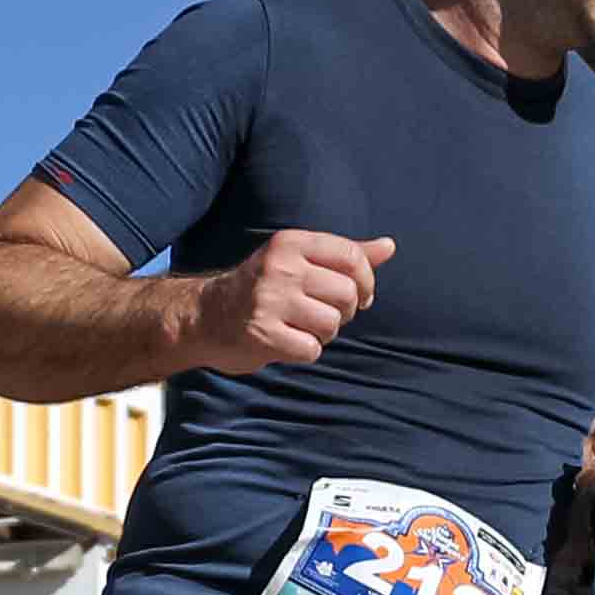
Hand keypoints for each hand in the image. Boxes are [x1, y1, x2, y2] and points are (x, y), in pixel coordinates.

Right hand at [177, 228, 391, 372]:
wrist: (205, 316)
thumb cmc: (262, 288)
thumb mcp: (298, 260)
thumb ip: (344, 255)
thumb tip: (389, 246)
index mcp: (290, 243)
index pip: (351, 257)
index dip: (366, 282)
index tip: (359, 296)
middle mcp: (280, 267)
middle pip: (347, 295)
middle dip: (344, 312)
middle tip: (321, 314)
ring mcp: (269, 301)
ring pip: (332, 324)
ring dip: (323, 334)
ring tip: (301, 327)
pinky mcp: (262, 334)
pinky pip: (311, 350)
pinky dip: (304, 351)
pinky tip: (286, 342)